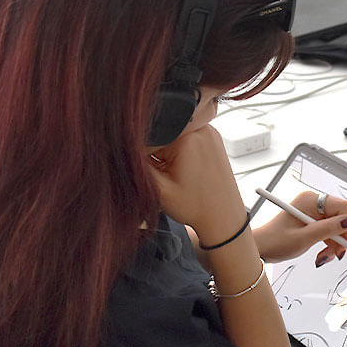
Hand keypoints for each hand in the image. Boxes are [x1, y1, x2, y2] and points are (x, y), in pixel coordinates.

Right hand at [148, 125, 247, 243]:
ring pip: (172, 134)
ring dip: (166, 151)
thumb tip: (122, 148)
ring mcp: (208, 131)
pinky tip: (184, 169)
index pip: (149, 136)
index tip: (148, 172)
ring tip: (178, 173)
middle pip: (161, 132)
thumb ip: (138, 166)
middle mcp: (201, 128)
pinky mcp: (211, 138)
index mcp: (187, 137)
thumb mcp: (159, 190)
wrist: (224, 218)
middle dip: (155, 152)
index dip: (141, 155)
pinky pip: (185, 137)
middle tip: (165, 175)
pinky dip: (178, 150)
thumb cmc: (196, 207)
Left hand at [253, 191, 346, 265]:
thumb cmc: (274, 241)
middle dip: (340, 238)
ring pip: (336, 227)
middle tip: (337, 254)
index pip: (342, 207)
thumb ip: (328, 229)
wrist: (261, 249)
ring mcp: (313, 213)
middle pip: (340, 218)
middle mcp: (313, 204)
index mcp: (310, 200)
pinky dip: (328, 244)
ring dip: (334, 245)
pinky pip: (329, 232)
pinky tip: (322, 254)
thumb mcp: (304, 238)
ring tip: (324, 257)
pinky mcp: (313, 222)